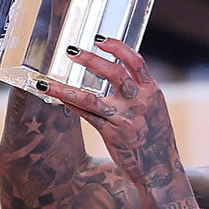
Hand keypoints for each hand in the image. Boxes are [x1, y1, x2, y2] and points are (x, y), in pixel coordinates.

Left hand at [34, 39, 187, 189]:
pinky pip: (87, 117)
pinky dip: (72, 105)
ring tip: (48, 81)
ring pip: (92, 99)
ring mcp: (125, 120)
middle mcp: (140, 103)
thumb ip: (138, 90)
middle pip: (114, 73)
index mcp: (152, 92)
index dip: (117, 47)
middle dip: (91, 60)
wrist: (161, 169)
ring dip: (67, 88)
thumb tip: (115, 70)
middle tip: (72, 51)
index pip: (136, 61)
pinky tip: (58, 98)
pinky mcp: (112, 135)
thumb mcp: (154, 108)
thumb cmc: (154, 136)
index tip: (100, 39)